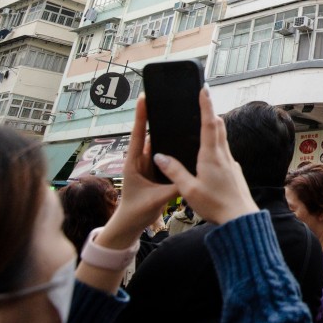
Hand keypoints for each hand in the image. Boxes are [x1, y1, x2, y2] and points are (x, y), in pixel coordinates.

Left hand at [97, 95, 178, 246]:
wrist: (129, 225)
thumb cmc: (136, 212)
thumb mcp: (156, 199)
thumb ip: (173, 186)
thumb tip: (192, 175)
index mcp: (134, 163)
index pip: (138, 135)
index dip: (141, 116)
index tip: (144, 98)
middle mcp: (140, 160)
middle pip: (149, 134)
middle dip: (156, 117)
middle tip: (165, 99)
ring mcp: (148, 165)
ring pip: (158, 144)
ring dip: (166, 132)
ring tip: (177, 115)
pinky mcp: (155, 171)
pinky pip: (165, 155)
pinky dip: (172, 146)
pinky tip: (183, 139)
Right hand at [153, 86, 258, 223]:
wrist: (241, 219)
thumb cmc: (215, 205)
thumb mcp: (188, 190)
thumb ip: (174, 172)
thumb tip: (159, 156)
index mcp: (212, 155)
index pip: (209, 123)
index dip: (206, 104)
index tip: (204, 89)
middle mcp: (224, 155)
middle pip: (219, 126)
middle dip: (211, 111)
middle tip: (204, 99)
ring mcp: (231, 162)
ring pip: (223, 138)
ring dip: (215, 126)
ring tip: (205, 121)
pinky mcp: (234, 171)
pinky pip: (225, 151)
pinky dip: (217, 144)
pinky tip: (211, 153)